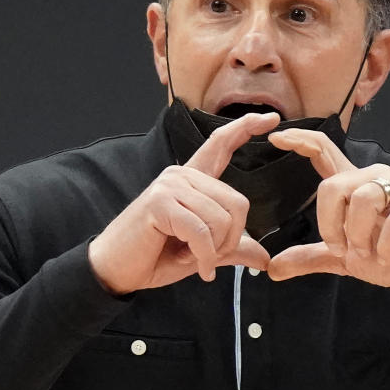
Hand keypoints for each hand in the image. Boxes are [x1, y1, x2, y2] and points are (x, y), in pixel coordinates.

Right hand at [88, 112, 280, 294]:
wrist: (118, 270)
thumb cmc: (157, 256)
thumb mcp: (203, 252)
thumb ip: (232, 248)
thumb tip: (264, 259)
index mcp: (192, 180)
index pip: (221, 145)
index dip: (245, 128)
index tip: (272, 118)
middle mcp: (181, 175)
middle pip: (237, 202)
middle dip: (229, 239)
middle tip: (207, 256)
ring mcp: (169, 185)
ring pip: (221, 219)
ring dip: (213, 251)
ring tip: (189, 257)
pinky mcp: (160, 203)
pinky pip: (201, 232)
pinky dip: (203, 257)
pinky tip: (194, 266)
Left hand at [266, 129, 389, 299]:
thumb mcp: (344, 260)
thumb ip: (312, 257)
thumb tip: (273, 268)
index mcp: (354, 187)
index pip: (324, 152)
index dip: (301, 141)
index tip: (276, 137)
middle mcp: (376, 179)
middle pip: (334, 184)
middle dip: (331, 224)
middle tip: (342, 249)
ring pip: (363, 198)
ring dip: (359, 235)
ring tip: (368, 255)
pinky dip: (385, 244)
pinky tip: (387, 256)